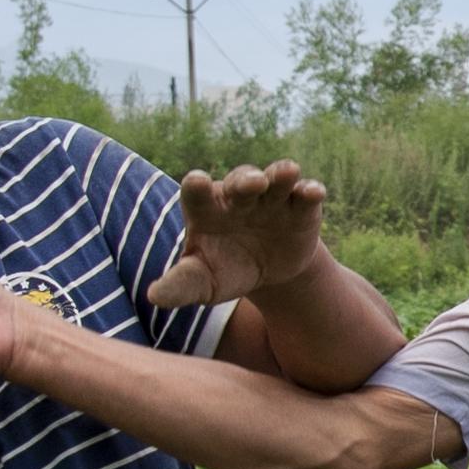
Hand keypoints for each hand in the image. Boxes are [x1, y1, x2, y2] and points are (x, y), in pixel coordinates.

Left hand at [144, 161, 336, 313]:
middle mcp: (239, 197)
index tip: (196, 180)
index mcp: (207, 209)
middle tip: (251, 183)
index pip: (197, 193)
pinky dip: (310, 191)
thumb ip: (180, 285)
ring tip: (287, 172)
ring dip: (280, 174)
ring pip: (275, 178)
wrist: (270, 272)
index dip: (197, 186)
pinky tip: (314, 192)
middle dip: (246, 180)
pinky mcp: (301, 208)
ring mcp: (272, 199)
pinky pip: (306, 195)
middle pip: (241, 180)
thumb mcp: (202, 282)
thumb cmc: (226, 270)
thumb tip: (154, 296)